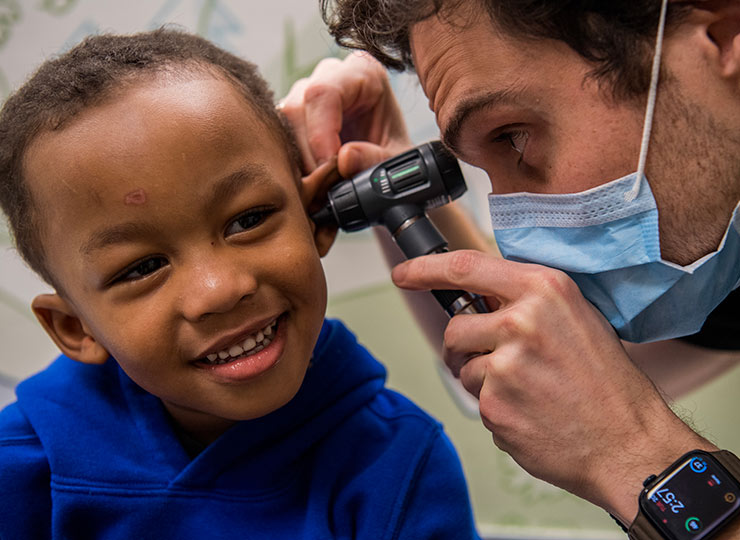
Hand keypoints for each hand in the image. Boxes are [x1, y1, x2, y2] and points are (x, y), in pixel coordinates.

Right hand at [279, 52, 412, 179]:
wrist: (389, 162)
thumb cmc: (397, 153)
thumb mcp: (398, 161)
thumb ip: (377, 160)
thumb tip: (344, 159)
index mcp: (363, 73)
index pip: (324, 92)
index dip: (321, 133)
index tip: (330, 167)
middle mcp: (330, 76)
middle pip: (297, 108)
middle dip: (308, 153)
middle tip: (325, 187)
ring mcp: (307, 94)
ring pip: (283, 124)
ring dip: (298, 161)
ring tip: (321, 189)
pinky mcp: (294, 117)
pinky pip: (280, 138)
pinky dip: (292, 163)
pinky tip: (310, 183)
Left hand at [391, 250, 715, 522]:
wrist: (628, 441)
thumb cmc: (606, 382)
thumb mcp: (575, 317)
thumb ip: (526, 300)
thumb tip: (477, 297)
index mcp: (544, 290)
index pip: (465, 266)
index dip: (426, 269)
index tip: (405, 273)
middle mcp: (522, 321)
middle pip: (455, 328)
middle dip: (465, 348)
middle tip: (500, 365)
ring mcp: (506, 364)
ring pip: (461, 368)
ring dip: (482, 381)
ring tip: (526, 391)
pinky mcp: (495, 404)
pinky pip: (476, 401)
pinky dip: (496, 410)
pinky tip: (530, 413)